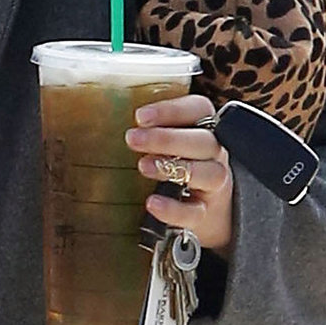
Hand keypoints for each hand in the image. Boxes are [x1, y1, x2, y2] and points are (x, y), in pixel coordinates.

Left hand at [127, 94, 233, 253]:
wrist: (202, 207)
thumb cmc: (174, 165)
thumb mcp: (166, 142)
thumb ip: (147, 130)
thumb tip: (110, 120)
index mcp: (204, 129)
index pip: (199, 109)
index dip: (171, 110)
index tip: (140, 116)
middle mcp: (214, 155)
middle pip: (204, 141)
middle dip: (166, 138)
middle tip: (131, 139)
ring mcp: (213, 186)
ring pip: (209, 174)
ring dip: (174, 168)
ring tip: (142, 166)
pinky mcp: (205, 215)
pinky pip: (195, 212)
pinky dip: (173, 209)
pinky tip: (152, 203)